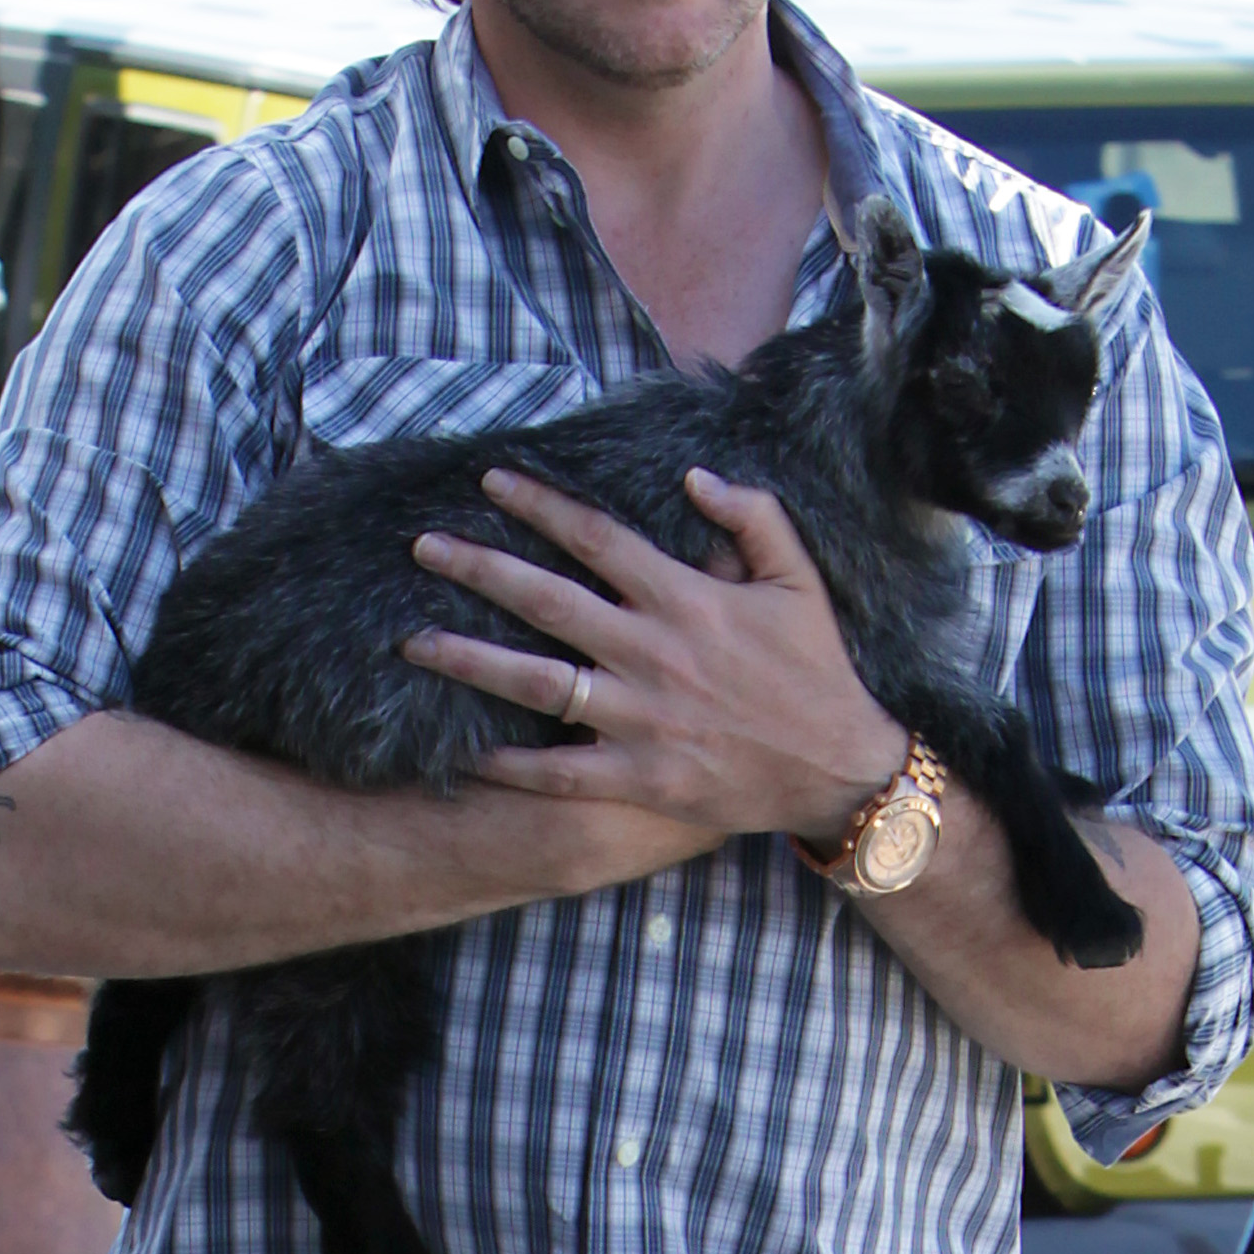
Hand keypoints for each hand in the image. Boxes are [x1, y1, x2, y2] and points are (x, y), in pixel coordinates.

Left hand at [399, 466, 909, 841]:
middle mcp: (652, 653)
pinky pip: (558, 771)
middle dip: (479, 568)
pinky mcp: (639, 777)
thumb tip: (696, 476)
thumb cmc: (817, 671)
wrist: (840, 767)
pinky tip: (461, 752)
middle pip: (546, 600)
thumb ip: (753, 518)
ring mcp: (641, 719)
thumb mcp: (799, 581)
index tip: (491, 481)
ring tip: (413, 642)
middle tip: (423, 546)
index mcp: (685, 600)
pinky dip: (507, 765)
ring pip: (536, 682)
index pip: (597, 537)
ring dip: (470, 659)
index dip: (541, 505)